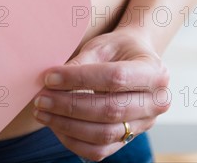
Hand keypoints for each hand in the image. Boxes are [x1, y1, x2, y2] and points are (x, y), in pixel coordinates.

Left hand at [32, 31, 169, 160]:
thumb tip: (53, 81)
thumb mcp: (101, 45)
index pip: (115, 78)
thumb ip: (81, 62)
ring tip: (42, 112)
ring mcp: (144, 125)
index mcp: (154, 72)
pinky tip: (54, 125)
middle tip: (41, 98)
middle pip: (109, 110)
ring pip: (103, 134)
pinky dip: (73, 141)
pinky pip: (99, 150)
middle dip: (69, 106)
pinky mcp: (129, 139)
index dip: (79, 79)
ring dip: (67, 126)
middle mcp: (156, 102)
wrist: (134, 62)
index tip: (50, 77)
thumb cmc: (117, 50)